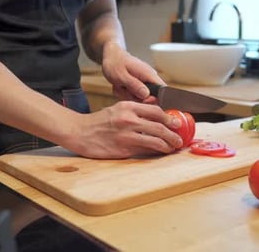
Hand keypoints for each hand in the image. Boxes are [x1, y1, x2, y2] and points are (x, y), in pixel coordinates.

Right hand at [65, 101, 182, 158]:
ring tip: (174, 146)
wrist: (79, 132)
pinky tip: (161, 151)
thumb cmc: (98, 123)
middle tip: (179, 137)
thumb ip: (134, 114)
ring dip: (168, 143)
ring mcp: (126, 133)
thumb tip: (154, 121)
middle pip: (159, 124)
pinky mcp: (124, 147)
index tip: (177, 122)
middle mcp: (128, 118)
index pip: (155, 110)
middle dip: (173, 132)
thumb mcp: (116, 111)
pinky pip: (146, 148)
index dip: (169, 117)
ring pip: (156, 138)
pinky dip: (157, 150)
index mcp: (127, 106)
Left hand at [101, 42, 164, 103]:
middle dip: (136, 98)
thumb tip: (147, 95)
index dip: (154, 99)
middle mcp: (150, 77)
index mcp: (148, 74)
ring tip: (120, 86)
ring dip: (129, 95)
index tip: (140, 99)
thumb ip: (134, 85)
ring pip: (141, 97)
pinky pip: (136, 94)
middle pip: (151, 97)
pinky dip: (127, 93)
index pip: (163, 90)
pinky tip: (121, 87)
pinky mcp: (140, 83)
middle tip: (124, 90)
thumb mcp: (121, 76)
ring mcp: (145, 81)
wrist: (111, 56)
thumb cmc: (114, 63)